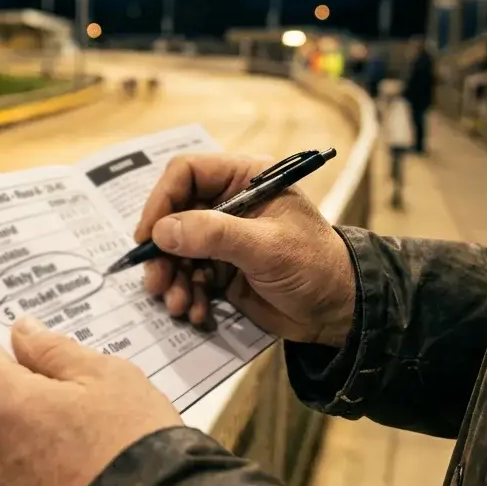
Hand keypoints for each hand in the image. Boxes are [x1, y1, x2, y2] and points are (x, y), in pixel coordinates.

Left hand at [0, 318, 181, 485]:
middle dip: (37, 406)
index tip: (41, 357)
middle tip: (90, 409)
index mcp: (5, 407)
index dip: (8, 355)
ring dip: (46, 450)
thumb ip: (55, 350)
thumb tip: (21, 332)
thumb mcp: (107, 376)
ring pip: (19, 458)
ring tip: (99, 455)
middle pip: (2, 414)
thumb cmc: (133, 442)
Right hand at [135, 154, 355, 347]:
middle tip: (155, 282)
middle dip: (163, 252)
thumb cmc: (314, 267)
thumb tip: (162, 231)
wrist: (338, 312)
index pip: (188, 173)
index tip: (148, 236)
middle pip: (175, 215)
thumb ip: (214, 234)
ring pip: (178, 250)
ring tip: (178, 305)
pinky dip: (187, 295)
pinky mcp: (223, 269)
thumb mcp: (266, 247)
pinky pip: (190, 277)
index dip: (162, 200)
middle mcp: (230, 203)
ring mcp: (225, 238)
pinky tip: (196, 313)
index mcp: (246, 179)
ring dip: (172, 279)